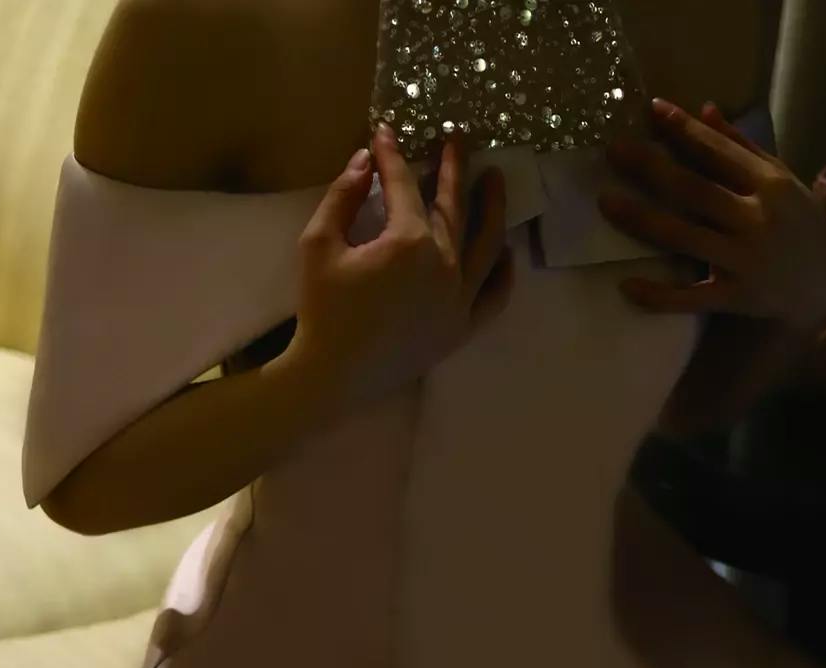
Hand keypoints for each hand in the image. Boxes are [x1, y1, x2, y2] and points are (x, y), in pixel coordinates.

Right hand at [288, 126, 512, 414]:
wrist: (334, 376)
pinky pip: (494, 297)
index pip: (405, 185)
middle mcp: (444, 265)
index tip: (386, 133)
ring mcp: (459, 299)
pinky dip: (504, 274)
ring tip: (494, 181)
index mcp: (408, 241)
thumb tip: (365, 159)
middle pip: (455, 207)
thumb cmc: (321, 310)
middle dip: (454, 169)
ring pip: (487, 245)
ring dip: (493, 208)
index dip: (393, 155)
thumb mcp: (318, 244)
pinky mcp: (461, 328)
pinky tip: (507, 254)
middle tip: (458, 141)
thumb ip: (343, 195)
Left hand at [599, 101, 825, 331]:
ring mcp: (744, 260)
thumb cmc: (797, 225)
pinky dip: (658, 295)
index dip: (684, 130)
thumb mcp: (779, 180)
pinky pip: (690, 298)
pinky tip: (626, 286)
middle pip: (694, 190)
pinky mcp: (735, 298)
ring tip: (607, 203)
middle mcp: (756, 219)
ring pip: (685, 237)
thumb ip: (741, 147)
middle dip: (651, 168)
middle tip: (613, 152)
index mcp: (769, 183)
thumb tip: (705, 108)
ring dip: (642, 220)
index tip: (651, 112)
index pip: (719, 151)